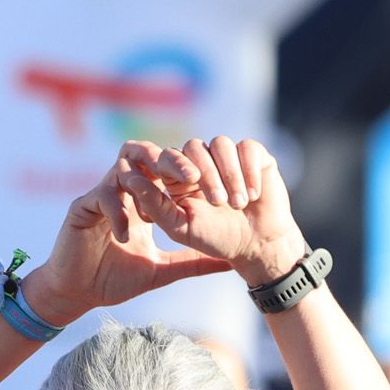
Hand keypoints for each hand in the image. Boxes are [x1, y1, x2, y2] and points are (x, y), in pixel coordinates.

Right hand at [23, 150, 234, 324]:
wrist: (76, 295)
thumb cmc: (115, 280)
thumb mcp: (163, 271)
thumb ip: (194, 262)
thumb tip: (231, 263)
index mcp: (142, 200)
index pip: (166, 171)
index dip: (188, 172)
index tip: (213, 188)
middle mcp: (122, 191)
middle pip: (146, 156)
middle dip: (170, 161)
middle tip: (193, 177)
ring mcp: (100, 196)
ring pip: (122, 167)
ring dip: (142, 182)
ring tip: (158, 205)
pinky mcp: (81, 208)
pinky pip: (102, 196)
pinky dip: (117, 213)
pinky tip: (127, 237)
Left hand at [112, 137, 309, 285]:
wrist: (257, 245)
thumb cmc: (216, 239)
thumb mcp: (181, 227)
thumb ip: (155, 205)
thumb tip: (131, 179)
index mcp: (179, 177)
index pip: (169, 157)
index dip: (176, 164)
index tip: (190, 181)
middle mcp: (202, 161)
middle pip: (195, 147)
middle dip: (208, 174)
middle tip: (218, 202)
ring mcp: (228, 156)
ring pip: (221, 144)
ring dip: (230, 175)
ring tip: (239, 204)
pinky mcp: (253, 155)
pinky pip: (248, 147)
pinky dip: (250, 170)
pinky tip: (254, 194)